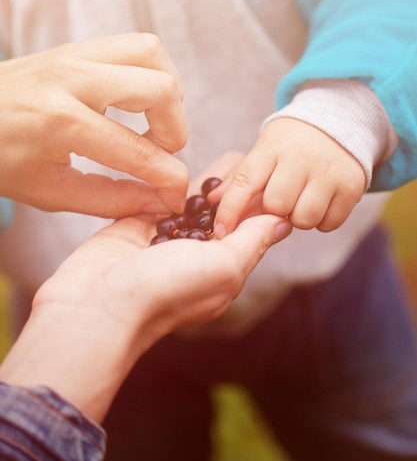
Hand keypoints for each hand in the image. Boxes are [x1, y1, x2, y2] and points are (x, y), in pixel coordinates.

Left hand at [0, 33, 188, 216]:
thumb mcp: (50, 192)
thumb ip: (111, 199)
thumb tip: (159, 202)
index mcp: (60, 122)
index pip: (138, 152)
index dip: (170, 179)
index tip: (176, 195)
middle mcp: (71, 79)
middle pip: (160, 88)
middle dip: (175, 130)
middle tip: (160, 153)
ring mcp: (73, 54)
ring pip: (152, 54)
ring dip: (167, 92)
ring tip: (153, 123)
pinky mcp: (76, 47)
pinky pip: (133, 46)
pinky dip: (149, 73)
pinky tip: (136, 102)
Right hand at [0, 152, 290, 421]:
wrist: (97, 304)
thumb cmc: (164, 293)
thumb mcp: (223, 268)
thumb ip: (252, 241)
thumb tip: (283, 224)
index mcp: (223, 270)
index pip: (250, 231)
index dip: (261, 204)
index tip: (275, 176)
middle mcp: (196, 256)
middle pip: (223, 215)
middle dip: (239, 189)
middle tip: (254, 159)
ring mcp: (166, 240)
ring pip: (193, 206)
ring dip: (211, 183)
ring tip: (232, 157)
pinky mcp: (136, 227)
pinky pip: (160, 200)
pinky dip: (173, 184)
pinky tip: (185, 165)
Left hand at [213, 118, 365, 235]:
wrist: (342, 119)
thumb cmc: (292, 143)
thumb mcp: (265, 150)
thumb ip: (240, 178)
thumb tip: (210, 203)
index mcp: (272, 148)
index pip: (246, 182)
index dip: (230, 210)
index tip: (220, 232)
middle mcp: (302, 158)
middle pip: (276, 206)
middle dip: (273, 211)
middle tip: (280, 202)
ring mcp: (330, 171)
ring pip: (303, 219)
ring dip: (298, 218)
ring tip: (300, 201)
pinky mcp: (352, 185)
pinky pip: (328, 223)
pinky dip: (321, 221)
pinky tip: (320, 202)